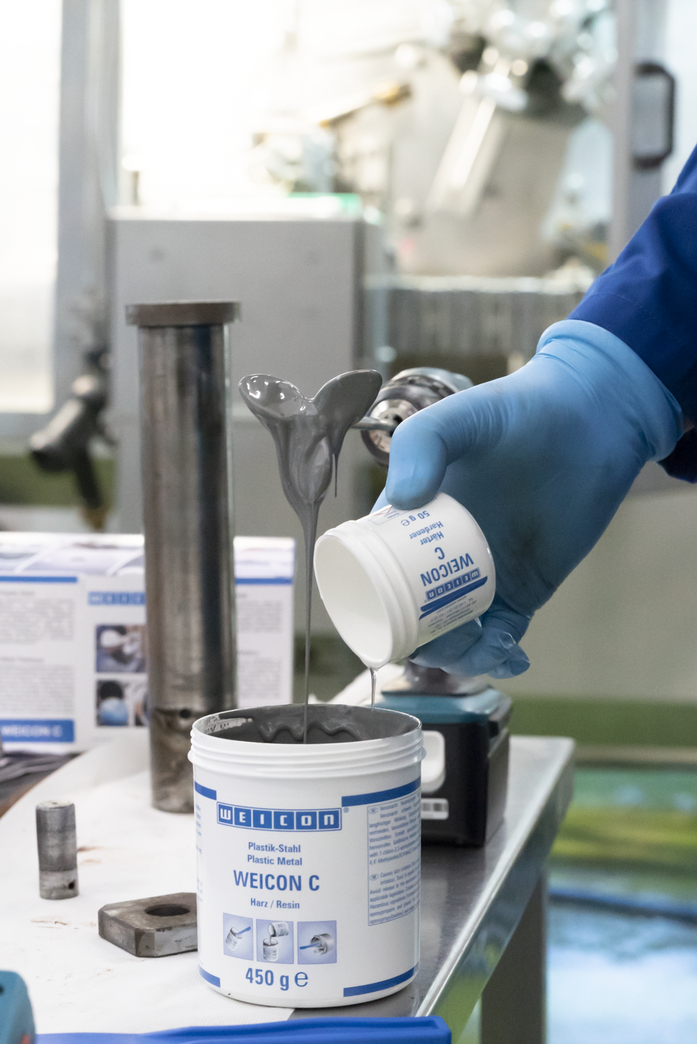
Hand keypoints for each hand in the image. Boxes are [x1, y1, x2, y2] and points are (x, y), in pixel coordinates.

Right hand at [378, 321, 680, 677]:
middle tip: (448, 638)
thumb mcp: (459, 417)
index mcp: (410, 520)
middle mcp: (438, 553)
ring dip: (462, 656)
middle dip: (422, 642)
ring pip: (454, 635)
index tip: (388, 624)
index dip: (373, 607)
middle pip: (411, 616)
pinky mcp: (522, 589)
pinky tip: (514, 655)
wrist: (593, 421)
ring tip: (490, 643)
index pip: (374, 574)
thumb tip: (400, 500)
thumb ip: (422, 442)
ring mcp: (480, 574)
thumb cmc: (519, 410)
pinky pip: (501, 635)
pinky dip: (499, 656)